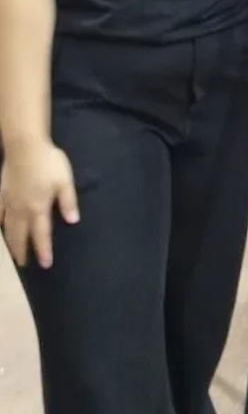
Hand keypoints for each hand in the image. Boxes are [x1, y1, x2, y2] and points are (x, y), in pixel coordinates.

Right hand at [0, 140, 78, 268]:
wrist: (25, 148)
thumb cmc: (49, 163)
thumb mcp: (65, 181)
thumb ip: (68, 202)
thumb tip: (73, 221)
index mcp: (39, 208)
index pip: (42, 235)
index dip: (43, 251)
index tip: (45, 264)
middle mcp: (22, 210)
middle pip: (21, 236)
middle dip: (23, 252)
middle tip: (24, 265)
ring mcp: (9, 203)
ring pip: (8, 229)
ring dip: (11, 243)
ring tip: (13, 253)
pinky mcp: (1, 195)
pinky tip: (0, 228)